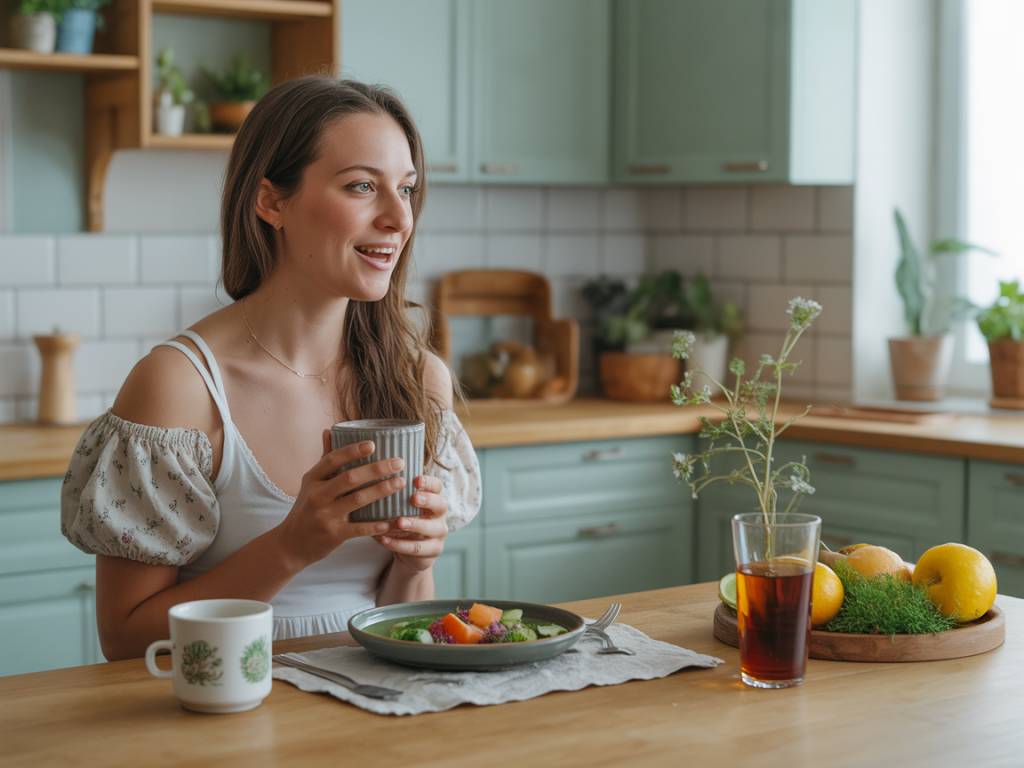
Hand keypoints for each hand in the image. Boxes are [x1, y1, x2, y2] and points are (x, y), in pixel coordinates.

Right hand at [274, 432, 409, 569]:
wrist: (290, 545)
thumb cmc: (306, 509)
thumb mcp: (310, 483)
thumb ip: (324, 459)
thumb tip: (329, 430)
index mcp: (312, 479)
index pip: (333, 459)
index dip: (353, 451)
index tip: (373, 444)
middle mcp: (317, 495)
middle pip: (350, 478)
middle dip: (376, 469)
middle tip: (399, 463)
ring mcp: (325, 516)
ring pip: (357, 500)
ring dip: (382, 490)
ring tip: (401, 482)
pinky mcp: (333, 535)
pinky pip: (358, 528)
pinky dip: (375, 525)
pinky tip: (391, 520)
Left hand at [375, 474, 447, 572]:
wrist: (408, 549)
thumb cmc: (402, 519)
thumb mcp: (399, 506)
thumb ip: (391, 495)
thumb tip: (367, 481)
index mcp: (434, 498)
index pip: (437, 486)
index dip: (429, 482)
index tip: (415, 480)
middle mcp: (440, 514)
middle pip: (441, 505)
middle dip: (428, 501)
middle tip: (414, 498)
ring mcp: (439, 533)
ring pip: (432, 528)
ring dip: (415, 524)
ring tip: (399, 522)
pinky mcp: (433, 550)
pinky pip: (417, 548)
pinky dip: (400, 545)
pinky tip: (385, 539)